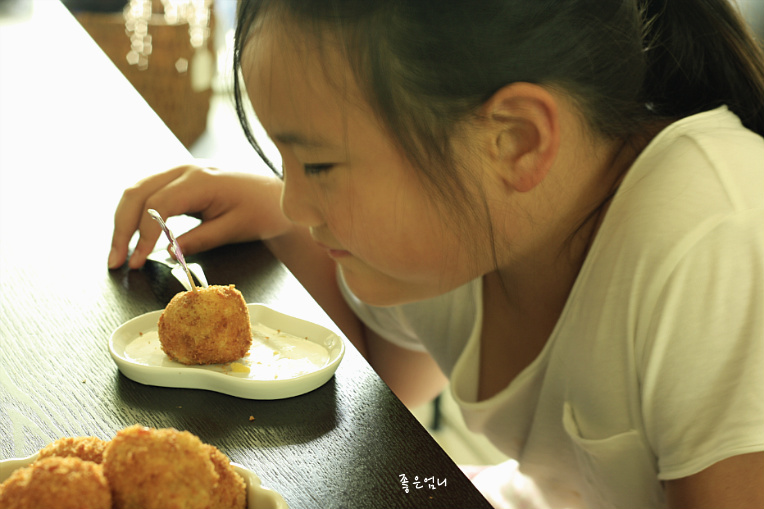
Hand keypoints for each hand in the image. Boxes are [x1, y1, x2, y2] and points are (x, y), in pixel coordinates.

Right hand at [108, 164, 289, 268]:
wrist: (278, 195)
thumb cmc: (263, 209)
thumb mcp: (234, 229)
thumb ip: (200, 240)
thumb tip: (169, 254)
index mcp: (200, 180)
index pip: (157, 205)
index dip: (142, 236)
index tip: (137, 262)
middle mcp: (185, 169)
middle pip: (137, 194)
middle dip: (121, 229)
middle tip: (115, 261)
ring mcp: (181, 170)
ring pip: (137, 190)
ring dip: (123, 220)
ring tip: (118, 252)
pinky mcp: (180, 178)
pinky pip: (148, 191)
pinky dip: (135, 212)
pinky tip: (131, 234)